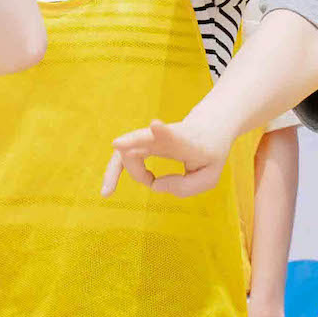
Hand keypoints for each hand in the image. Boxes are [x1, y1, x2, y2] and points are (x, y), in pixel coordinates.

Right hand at [103, 115, 232, 196]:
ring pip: (128, 149)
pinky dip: (115, 172)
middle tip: (115, 155)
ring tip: (107, 192)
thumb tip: (154, 185)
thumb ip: (184, 188)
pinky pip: (124, 157)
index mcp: (188, 144)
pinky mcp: (143, 142)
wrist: (209, 127)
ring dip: (114, 171)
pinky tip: (109, 189)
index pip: (175, 136)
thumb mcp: (208, 177)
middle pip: (143, 138)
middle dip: (129, 143)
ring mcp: (153, 137)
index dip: (164, 132)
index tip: (155, 124)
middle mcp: (167, 137)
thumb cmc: (210, 154)